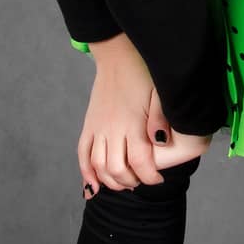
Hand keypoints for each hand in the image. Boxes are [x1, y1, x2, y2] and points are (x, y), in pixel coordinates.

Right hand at [77, 34, 213, 194]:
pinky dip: (86, 172)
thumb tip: (161, 142)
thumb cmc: (143, 75)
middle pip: (116, 169)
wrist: (118, 57)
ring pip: (98, 166)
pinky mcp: (88, 125)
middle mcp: (112, 128)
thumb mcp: (159, 95)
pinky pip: (82, 153)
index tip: (158, 178)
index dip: (150, 177)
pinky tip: (93, 185)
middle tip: (141, 180)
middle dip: (130, 181)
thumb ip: (160, 119)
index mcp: (133, 123)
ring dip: (110, 181)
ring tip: (123, 182)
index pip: (140, 162)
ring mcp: (97, 127)